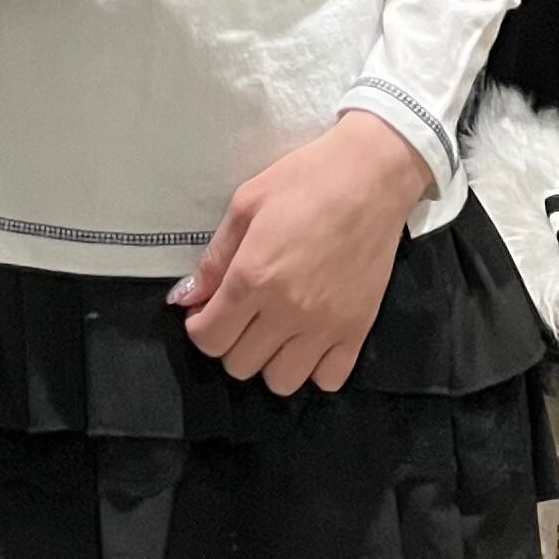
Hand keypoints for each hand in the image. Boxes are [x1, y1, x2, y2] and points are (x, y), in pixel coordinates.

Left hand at [171, 112, 434, 396]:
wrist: (372, 176)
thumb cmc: (307, 180)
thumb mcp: (246, 204)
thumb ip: (214, 258)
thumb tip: (186, 298)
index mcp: (253, 276)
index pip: (208, 338)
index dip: (199, 327)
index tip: (207, 311)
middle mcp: (286, 310)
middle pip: (239, 365)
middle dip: (230, 341)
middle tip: (241, 314)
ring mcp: (325, 326)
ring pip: (280, 382)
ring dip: (269, 360)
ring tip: (275, 329)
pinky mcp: (357, 330)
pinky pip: (327, 380)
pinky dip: (314, 367)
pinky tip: (310, 338)